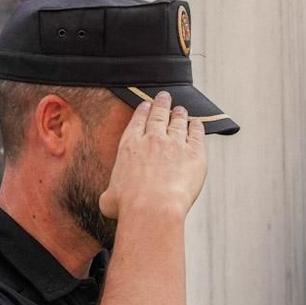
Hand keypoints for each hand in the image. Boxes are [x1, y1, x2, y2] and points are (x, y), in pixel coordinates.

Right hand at [97, 91, 206, 222]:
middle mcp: (152, 140)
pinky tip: (197, 124)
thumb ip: (110, 194)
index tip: (146, 104)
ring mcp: (175, 145)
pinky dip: (197, 127)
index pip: (137, 121)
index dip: (143, 110)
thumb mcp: (109, 198)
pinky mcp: (194, 155)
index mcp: (130, 145)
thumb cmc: (128, 205)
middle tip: (164, 96)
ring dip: (179, 114)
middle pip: (158, 116)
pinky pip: (197, 135)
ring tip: (180, 109)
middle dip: (161, 104)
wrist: (153, 208)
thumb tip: (109, 199)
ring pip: (178, 123)